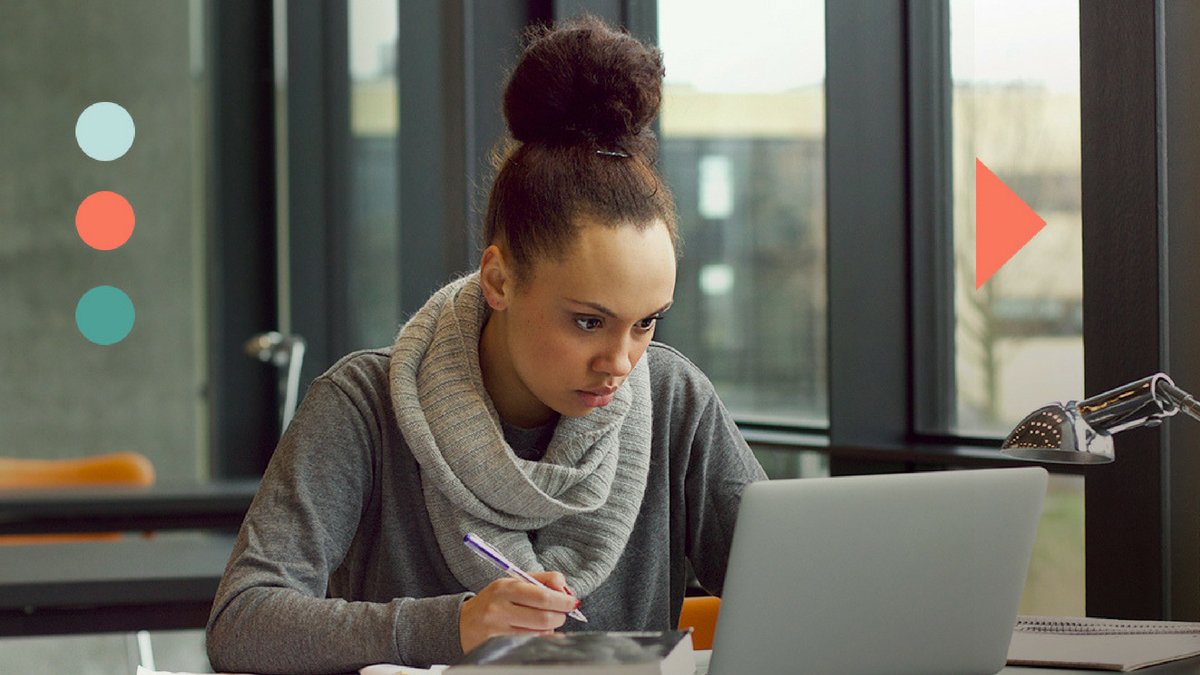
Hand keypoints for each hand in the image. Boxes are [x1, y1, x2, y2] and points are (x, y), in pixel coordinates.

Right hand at [459, 570, 579, 653]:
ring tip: (544, 621)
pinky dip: (541, 638)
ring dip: (551, 628)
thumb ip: (543, 580)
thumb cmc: (495, 601)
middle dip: (560, 616)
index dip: (564, 600)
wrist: (462, 623)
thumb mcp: (513, 583)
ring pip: (541, 633)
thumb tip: (566, 589)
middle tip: (561, 613)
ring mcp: (498, 630)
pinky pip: (531, 644)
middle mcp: (499, 608)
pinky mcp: (498, 647)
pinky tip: (535, 632)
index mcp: (505, 587)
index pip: (543, 595)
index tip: (572, 602)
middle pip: (545, 617)